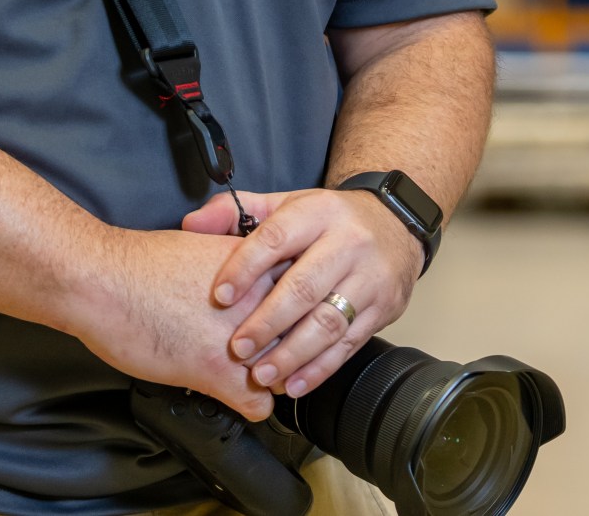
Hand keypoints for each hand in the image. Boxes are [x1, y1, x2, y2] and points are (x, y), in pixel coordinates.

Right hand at [66, 227, 282, 420]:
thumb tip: (252, 283)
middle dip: (283, 346)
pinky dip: (248, 405)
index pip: (308, 295)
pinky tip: (230, 393)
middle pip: (301, 336)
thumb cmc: (142, 264)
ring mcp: (246, 338)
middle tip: (259, 350)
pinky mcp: (222, 372)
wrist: (103, 280)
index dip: (292, 312)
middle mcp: (263, 300)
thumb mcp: (207, 246)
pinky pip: (260, 404)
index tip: (281, 321)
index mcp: (262, 265)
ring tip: (244, 373)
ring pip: (285, 372)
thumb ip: (242, 267)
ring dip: (266, 377)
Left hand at [182, 187, 425, 399]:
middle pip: (305, 287)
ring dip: (292, 355)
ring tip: (262, 374)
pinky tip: (293, 384)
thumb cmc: (329, 220)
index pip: (278, 238)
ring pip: (329, 322)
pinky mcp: (383, 309)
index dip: (246, 267)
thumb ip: (236, 212)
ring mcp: (370, 278)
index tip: (220, 296)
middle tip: (237, 348)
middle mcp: (349, 243)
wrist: (396, 223)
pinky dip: (319, 369)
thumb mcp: (286, 203)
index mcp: (319, 213)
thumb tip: (192, 223)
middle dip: (268, 322)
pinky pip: (349, 344)